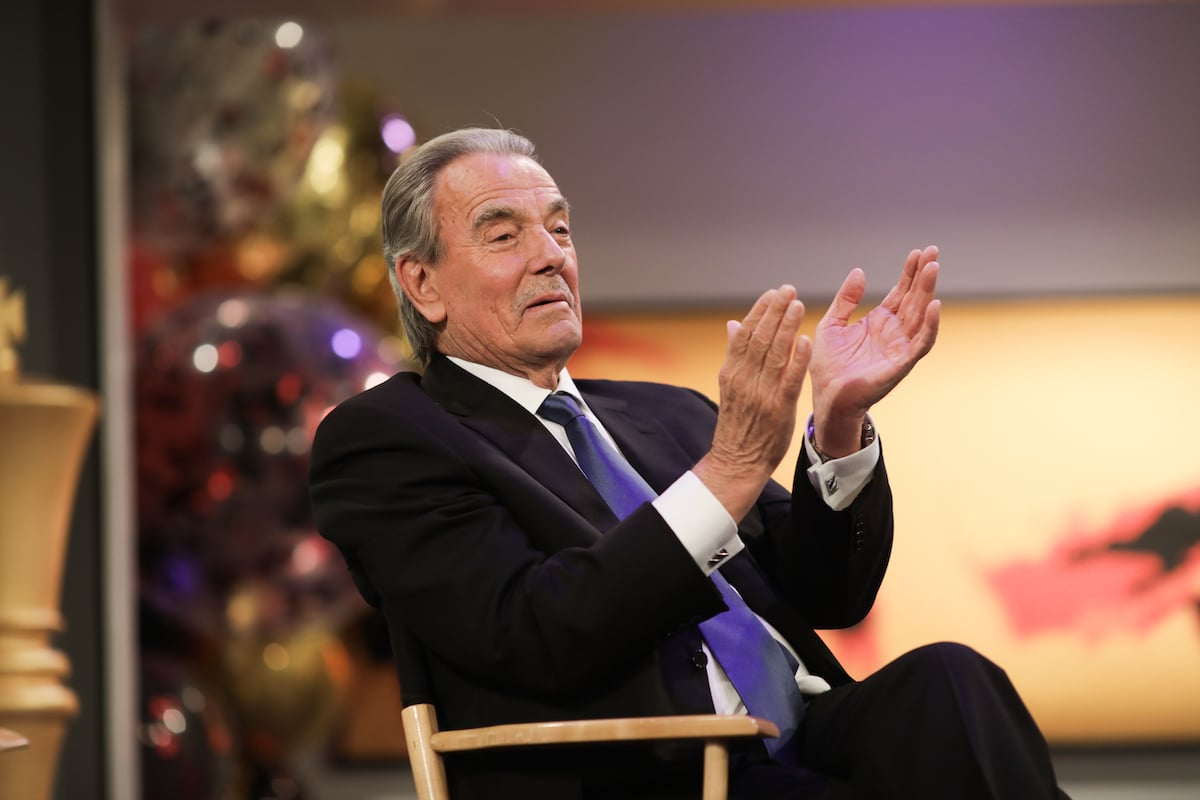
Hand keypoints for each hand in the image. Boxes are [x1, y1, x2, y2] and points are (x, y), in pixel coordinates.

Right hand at [694, 285, 810, 519]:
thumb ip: (734, 354)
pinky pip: (789, 380)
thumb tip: (731, 323)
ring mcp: (761, 393)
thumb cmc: (737, 423)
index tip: (773, 293)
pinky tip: (806, 340)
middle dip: (775, 311)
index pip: (745, 333)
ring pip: (774, 353)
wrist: (737, 460)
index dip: (760, 311)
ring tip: (798, 305)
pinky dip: (797, 359)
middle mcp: (744, 379)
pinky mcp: (778, 408)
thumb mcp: (729, 385)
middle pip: (760, 338)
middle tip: (789, 290)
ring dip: (787, 327)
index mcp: (731, 371)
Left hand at [808, 246, 940, 456]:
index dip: (909, 273)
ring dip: (928, 292)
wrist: (826, 398)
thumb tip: (859, 271)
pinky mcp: (901, 364)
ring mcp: (899, 348)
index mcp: (879, 322)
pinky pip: (921, 343)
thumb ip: (846, 299)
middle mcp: (894, 332)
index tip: (918, 252)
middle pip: (914, 298)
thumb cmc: (828, 366)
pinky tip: (934, 306)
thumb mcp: (832, 324)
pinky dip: (930, 326)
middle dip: (924, 276)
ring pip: (920, 315)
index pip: (900, 292)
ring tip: (932, 268)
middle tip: (932, 252)